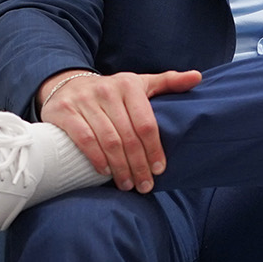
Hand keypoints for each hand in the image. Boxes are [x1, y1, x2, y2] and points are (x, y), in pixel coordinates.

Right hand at [39, 68, 202, 191]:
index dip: (154, 149)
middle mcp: (107, 91)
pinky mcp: (64, 112)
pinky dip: (96, 158)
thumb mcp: (140, 83)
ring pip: (108, 141)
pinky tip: (105, 172)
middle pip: (128, 136)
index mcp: (129, 85)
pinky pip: (84, 139)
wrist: (67, 85)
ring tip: (128, 184)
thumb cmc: (112, 92)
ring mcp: (84, 101)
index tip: (159, 170)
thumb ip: (168, 82)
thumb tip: (198, 77)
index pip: (146, 123)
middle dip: (139, 165)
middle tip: (145, 185)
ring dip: (120, 167)